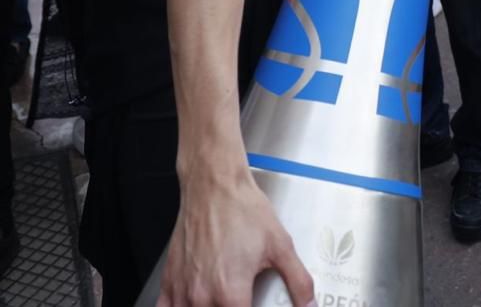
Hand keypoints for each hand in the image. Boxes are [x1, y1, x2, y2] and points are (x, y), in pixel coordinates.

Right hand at [159, 177, 313, 306]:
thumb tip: (310, 305)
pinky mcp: (169, 280)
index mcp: (231, 293)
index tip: (253, 306)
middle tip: (242, 301)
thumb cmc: (242, 210)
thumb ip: (299, 282)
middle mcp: (202, 296)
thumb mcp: (281, 246)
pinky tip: (193, 304)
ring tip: (222, 300)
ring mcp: (183, 289)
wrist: (213, 185)